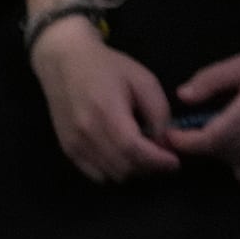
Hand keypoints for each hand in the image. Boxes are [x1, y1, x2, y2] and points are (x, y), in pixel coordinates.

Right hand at [30, 20, 180, 182]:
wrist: (65, 63)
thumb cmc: (107, 67)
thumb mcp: (143, 80)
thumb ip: (158, 111)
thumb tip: (164, 141)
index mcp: (107, 112)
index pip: (133, 149)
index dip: (156, 161)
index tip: (174, 162)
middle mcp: (87, 134)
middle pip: (122, 167)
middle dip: (148, 168)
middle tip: (162, 158)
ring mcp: (75, 145)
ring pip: (110, 175)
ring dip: (131, 171)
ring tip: (143, 156)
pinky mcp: (68, 150)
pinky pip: (94, 174)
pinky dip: (113, 171)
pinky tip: (122, 157)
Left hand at [165, 50, 239, 187]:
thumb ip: (212, 79)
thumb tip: (182, 96)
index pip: (199, 142)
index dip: (179, 140)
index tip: (171, 134)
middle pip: (212, 153)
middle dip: (203, 141)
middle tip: (210, 124)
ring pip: (229, 164)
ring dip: (224, 151)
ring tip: (237, 131)